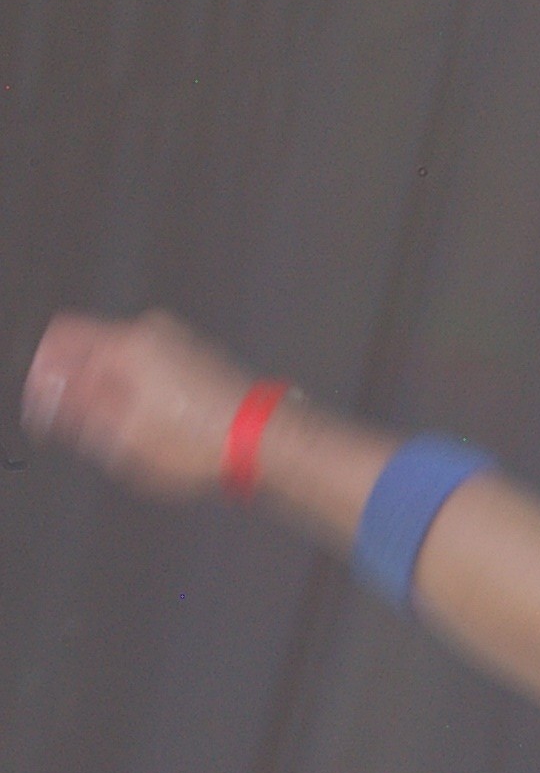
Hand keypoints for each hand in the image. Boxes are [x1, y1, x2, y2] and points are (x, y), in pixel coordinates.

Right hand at [20, 311, 256, 497]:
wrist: (261, 438)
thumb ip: (80, 409)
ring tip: (131, 431)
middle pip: (93, 348)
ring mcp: (176, 341)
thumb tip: (49, 395)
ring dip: (115, 391)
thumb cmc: (204, 440)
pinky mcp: (194, 355)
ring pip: (124, 360)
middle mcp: (149, 333)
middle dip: (83, 385)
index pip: (61, 338)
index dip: (46, 370)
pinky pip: (152, 367)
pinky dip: (143, 391)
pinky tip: (159, 424)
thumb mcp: (126, 437)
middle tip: (88, 424)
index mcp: (125, 346)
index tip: (47, 399)